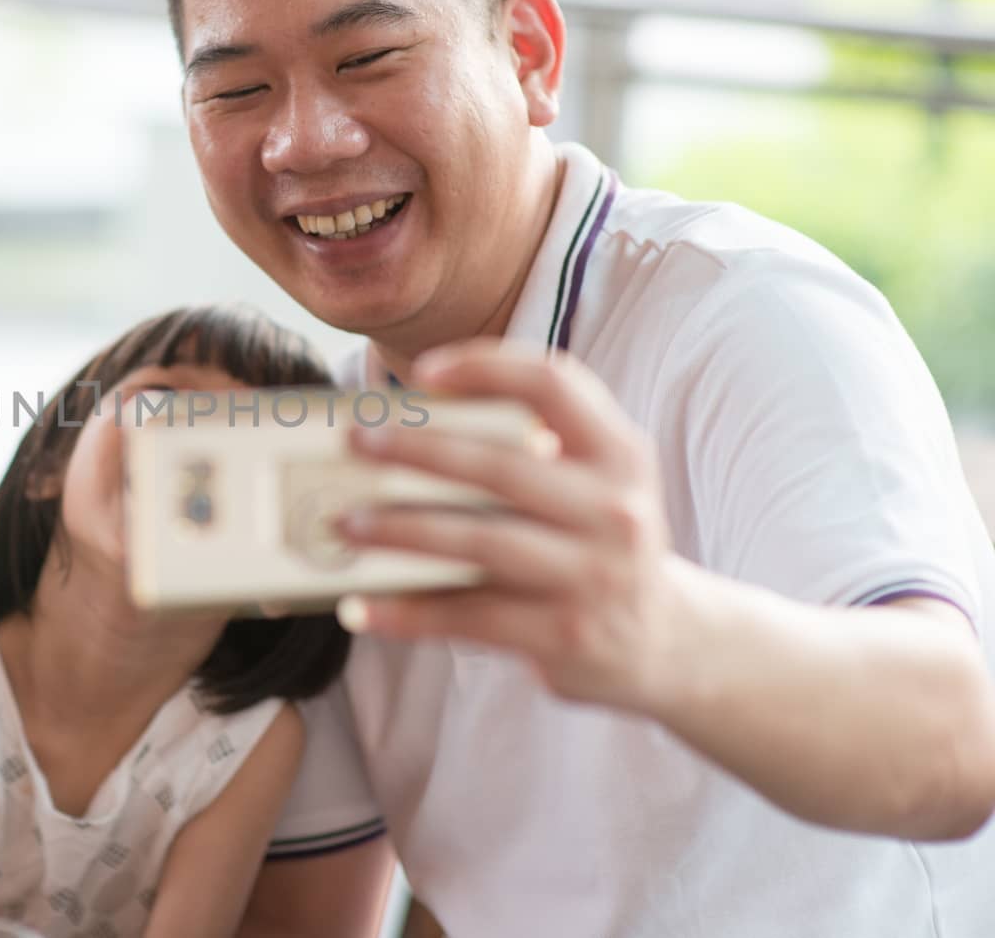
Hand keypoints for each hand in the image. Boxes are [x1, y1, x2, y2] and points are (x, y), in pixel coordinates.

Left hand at [338, 340, 693, 713]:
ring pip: (480, 542)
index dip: (486, 366)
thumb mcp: (594, 482)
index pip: (555, 383)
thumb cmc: (597, 544)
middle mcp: (615, 509)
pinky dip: (410, 612)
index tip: (422, 372)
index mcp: (619, 452)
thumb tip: (404, 429)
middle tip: (355, 443)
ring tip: (344, 523)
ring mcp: (594, 575)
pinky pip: (471, 617)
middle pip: (502, 466)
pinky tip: (361, 605)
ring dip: (401, 531)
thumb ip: (531, 447)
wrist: (666, 643)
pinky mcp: (566, 634)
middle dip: (419, 450)